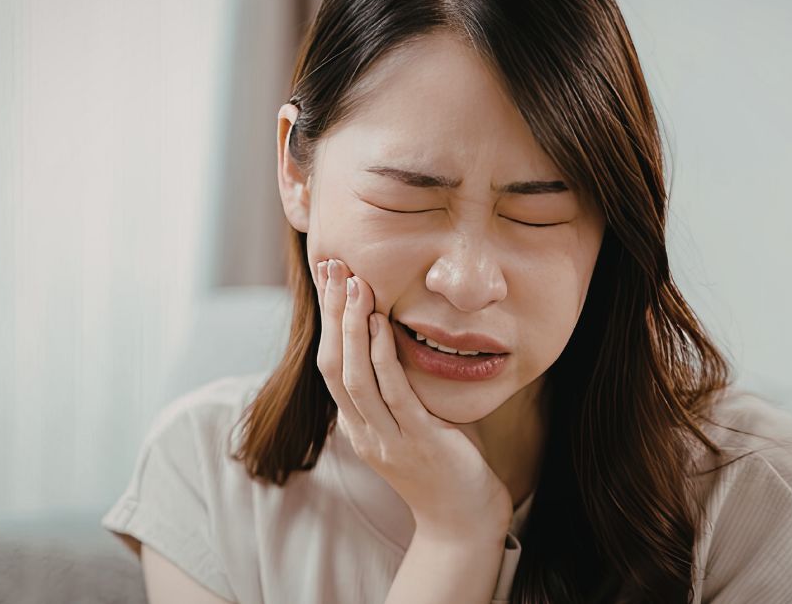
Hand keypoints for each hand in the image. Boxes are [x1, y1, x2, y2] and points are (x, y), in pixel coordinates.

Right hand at [314, 258, 513, 541]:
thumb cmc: (444, 469)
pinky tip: (382, 326)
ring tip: (354, 284)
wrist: (463, 524)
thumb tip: (398, 341)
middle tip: (332, 267)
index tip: (330, 279)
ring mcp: (387, 441)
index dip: (328, 320)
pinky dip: (383, 357)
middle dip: (332, 313)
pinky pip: (393, 394)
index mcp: (358, 427)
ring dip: (352, 327)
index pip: (330, 365)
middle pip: (332, 365)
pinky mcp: (419, 443)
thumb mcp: (412, 424)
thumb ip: (398, 390)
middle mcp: (364, 433)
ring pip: (354, 377)